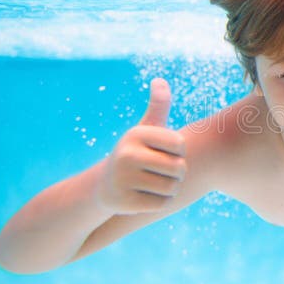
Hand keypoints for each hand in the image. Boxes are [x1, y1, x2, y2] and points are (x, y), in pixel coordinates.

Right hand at [96, 78, 186, 213]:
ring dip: (170, 189)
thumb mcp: (144, 129)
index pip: (180, 144)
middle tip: (161, 172)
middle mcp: (127, 154)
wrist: (103, 186)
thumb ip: (157, 106)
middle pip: (178, 168)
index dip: (178, 151)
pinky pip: (161, 203)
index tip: (163, 151)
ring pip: (172, 187)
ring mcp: (124, 179)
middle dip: (177, 173)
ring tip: (156, 183)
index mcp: (136, 134)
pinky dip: (160, 202)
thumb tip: (160, 80)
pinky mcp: (125, 201)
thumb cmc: (135, 154)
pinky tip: (147, 196)